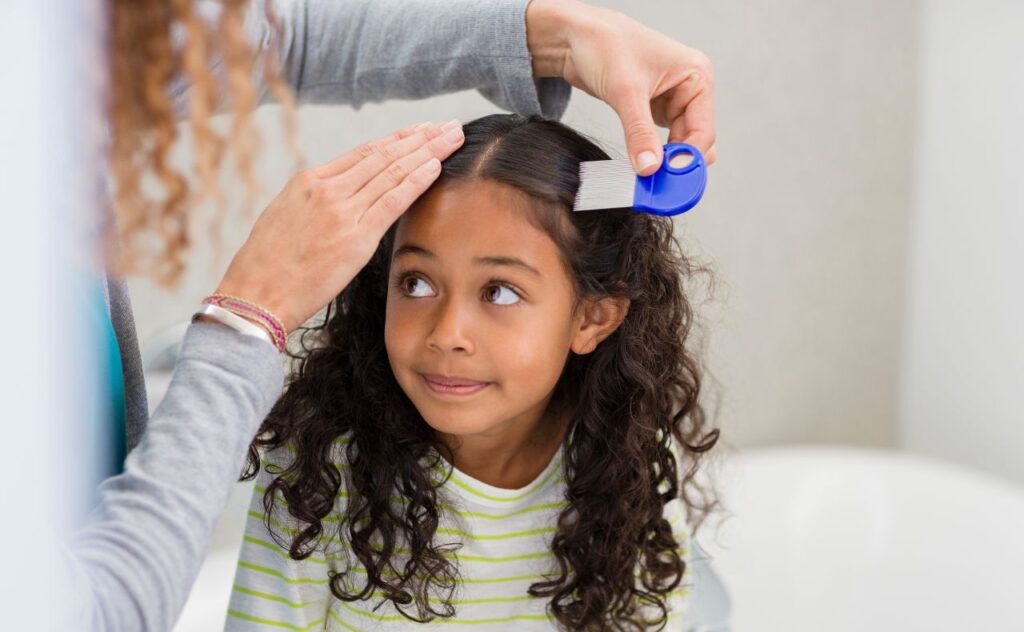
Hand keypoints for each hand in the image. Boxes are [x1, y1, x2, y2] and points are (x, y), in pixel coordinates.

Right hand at [213, 120, 464, 331]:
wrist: (255, 295)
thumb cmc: (267, 266)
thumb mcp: (284, 219)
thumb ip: (314, 203)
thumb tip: (338, 199)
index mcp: (308, 182)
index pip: (364, 152)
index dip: (397, 139)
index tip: (420, 130)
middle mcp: (327, 189)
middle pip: (384, 155)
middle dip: (420, 138)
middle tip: (448, 126)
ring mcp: (341, 211)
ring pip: (392, 172)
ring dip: (427, 152)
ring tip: (452, 137)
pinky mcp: (354, 237)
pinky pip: (392, 201)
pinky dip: (416, 181)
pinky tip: (436, 166)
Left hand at [526, 0, 715, 174]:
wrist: (573, 36)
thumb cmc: (604, 44)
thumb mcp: (625, 91)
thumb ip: (639, 133)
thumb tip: (650, 168)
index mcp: (696, 76)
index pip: (703, 129)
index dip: (687, 158)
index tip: (669, 181)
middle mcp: (689, 88)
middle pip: (693, 140)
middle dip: (676, 162)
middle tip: (657, 185)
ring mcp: (671, 100)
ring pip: (677, 144)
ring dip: (663, 161)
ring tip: (645, 178)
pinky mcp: (651, 109)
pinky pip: (658, 140)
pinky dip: (651, 155)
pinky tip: (640, 166)